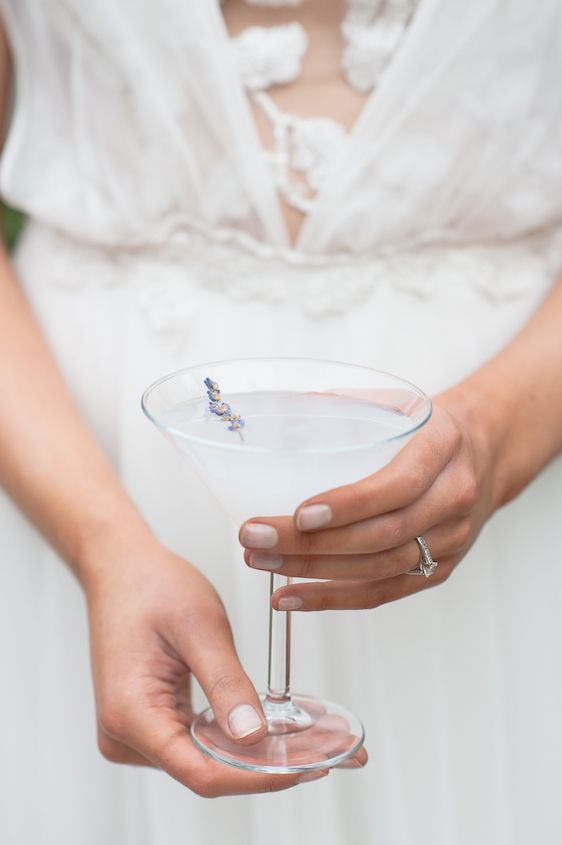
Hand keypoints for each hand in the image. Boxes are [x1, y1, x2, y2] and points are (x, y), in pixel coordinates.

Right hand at [83, 534, 336, 795]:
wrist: (121, 568)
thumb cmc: (150, 585)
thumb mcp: (199, 626)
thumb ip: (226, 683)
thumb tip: (253, 736)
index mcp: (130, 713)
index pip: (201, 772)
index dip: (256, 777)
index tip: (303, 768)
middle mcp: (126, 734)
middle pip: (207, 772)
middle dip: (267, 765)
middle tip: (326, 751)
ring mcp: (136, 732)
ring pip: (207, 762)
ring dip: (256, 754)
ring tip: (312, 741)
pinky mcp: (150, 722)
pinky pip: (199, 744)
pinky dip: (237, 738)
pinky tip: (275, 730)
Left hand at [239, 390, 499, 610]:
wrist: (489, 450)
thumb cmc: (431, 426)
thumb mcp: (400, 401)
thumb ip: (348, 406)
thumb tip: (279, 411)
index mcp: (444, 449)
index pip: (399, 485)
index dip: (350, 505)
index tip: (300, 512)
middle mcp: (453, 500)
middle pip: (380, 535)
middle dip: (311, 543)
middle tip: (254, 536)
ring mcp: (450, 541)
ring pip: (378, 569)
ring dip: (313, 572)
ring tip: (261, 562)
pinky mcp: (439, 570)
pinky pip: (383, 593)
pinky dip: (333, 599)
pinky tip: (291, 596)